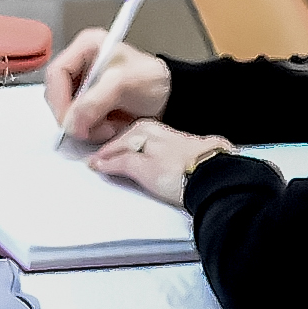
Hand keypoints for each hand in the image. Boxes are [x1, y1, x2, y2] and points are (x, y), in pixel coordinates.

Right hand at [41, 30, 171, 141]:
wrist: (172, 97)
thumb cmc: (153, 80)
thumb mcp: (123, 84)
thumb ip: (94, 101)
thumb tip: (71, 122)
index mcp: (86, 47)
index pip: (56, 73)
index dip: (59, 99)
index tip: (70, 120)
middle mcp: (82, 64)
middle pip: (58, 95)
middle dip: (75, 116)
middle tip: (92, 128)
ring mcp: (85, 85)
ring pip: (68, 112)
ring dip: (86, 125)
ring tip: (110, 125)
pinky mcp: (91, 103)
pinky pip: (79, 121)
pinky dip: (93, 129)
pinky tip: (111, 126)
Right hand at [85, 120, 231, 207]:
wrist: (215, 177)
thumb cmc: (175, 173)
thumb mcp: (142, 169)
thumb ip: (120, 163)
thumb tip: (99, 162)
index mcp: (144, 131)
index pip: (116, 143)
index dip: (103, 154)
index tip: (92, 164)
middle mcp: (160, 130)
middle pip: (133, 137)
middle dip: (119, 147)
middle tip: (106, 161)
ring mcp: (178, 140)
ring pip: (150, 141)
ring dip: (137, 149)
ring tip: (129, 160)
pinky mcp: (193, 150)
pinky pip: (166, 149)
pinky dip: (155, 154)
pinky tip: (157, 160)